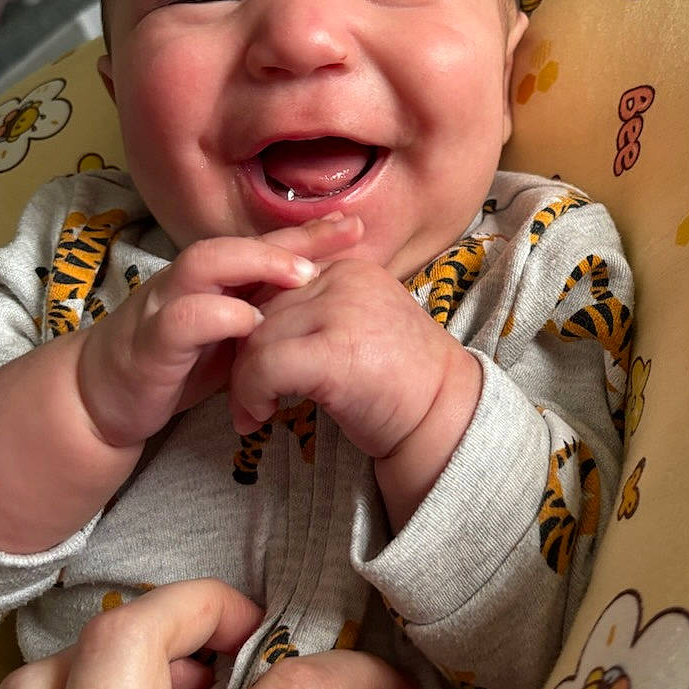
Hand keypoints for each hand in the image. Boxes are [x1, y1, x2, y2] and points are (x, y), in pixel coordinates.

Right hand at [77, 215, 362, 449]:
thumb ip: (267, 317)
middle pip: (236, 241)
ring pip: (204, 265)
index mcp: (211, 280)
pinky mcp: (149, 345)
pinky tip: (252, 322)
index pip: (262, 245)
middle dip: (291, 238)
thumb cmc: (177, 363)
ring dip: (256, 265)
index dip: (308, 234)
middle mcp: (187, 282)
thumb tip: (326, 307)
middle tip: (341, 238)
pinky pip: (182, 319)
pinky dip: (218, 316)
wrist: (104, 399)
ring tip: (303, 275)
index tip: (356, 226)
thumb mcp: (230, 337)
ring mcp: (164, 308)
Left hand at [228, 257, 482, 529]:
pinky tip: (262, 415)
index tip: (255, 367)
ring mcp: (341, 312)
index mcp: (349, 270)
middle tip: (247, 399)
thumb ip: (315, 313)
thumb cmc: (398, 383)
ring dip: (243, 383)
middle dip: (243, 358)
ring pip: (255, 338)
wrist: (445, 418)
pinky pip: (264, 366)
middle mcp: (344, 280)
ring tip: (254, 412)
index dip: (253, 328)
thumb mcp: (358, 327)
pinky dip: (251, 394)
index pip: (273, 285)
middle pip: (259, 311)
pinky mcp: (335, 351)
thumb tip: (249, 326)